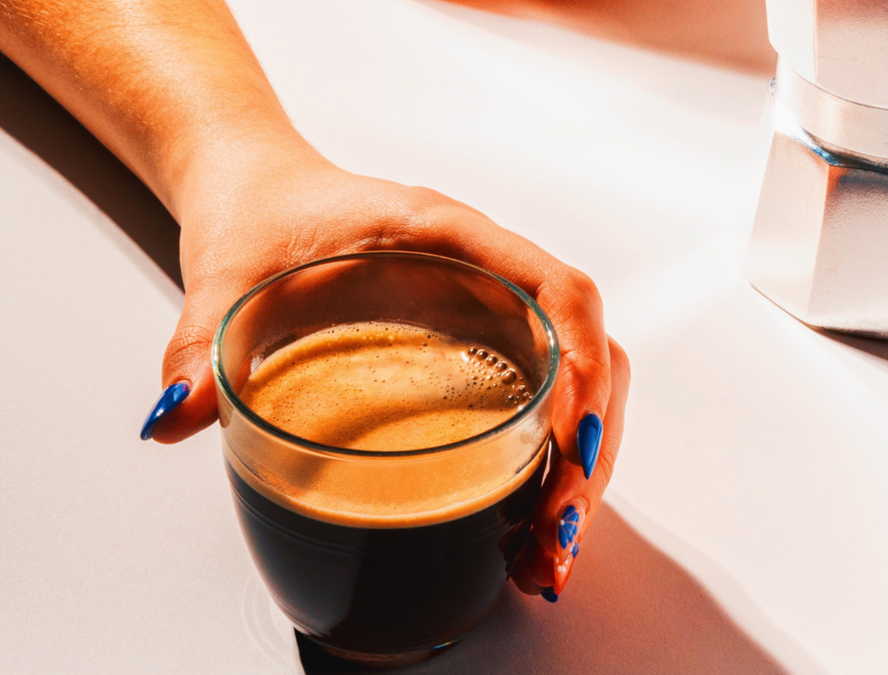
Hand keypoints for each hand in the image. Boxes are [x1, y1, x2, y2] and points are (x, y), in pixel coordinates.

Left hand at [144, 135, 628, 597]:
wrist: (260, 192)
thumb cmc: (260, 213)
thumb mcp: (229, 271)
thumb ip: (202, 339)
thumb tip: (177, 417)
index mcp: (450, 236)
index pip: (559, 290)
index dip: (582, 365)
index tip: (567, 440)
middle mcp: (490, 275)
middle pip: (591, 356)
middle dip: (589, 448)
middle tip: (554, 530)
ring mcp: (492, 313)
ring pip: (579, 388)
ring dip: (582, 469)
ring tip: (548, 550)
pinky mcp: (480, 348)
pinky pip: (546, 402)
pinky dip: (551, 465)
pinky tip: (529, 524)